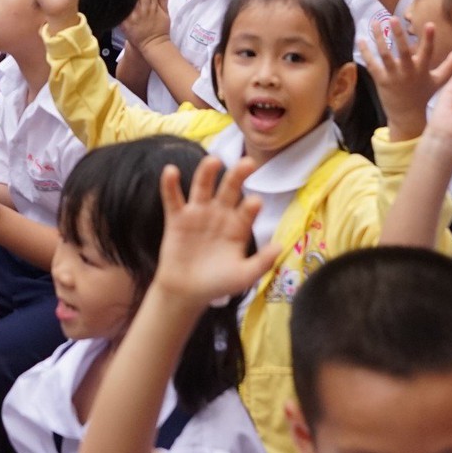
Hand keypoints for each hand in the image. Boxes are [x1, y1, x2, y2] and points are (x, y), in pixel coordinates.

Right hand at [148, 156, 280, 308]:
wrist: (187, 292)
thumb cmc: (218, 283)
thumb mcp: (243, 276)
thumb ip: (262, 262)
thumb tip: (280, 246)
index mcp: (238, 225)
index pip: (247, 210)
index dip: (251, 205)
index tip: (255, 202)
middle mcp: (220, 214)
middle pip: (229, 189)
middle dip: (237, 176)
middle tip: (248, 162)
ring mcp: (198, 213)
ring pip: (203, 187)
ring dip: (207, 173)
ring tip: (213, 160)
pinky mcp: (177, 218)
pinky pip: (173, 198)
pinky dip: (170, 184)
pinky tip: (170, 171)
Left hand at [362, 18, 451, 142]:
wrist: (407, 115)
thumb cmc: (423, 95)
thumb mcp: (438, 80)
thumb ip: (450, 65)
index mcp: (422, 70)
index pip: (427, 52)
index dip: (429, 39)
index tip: (429, 24)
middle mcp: (408, 72)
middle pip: (403, 52)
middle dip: (398, 35)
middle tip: (393, 18)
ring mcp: (393, 76)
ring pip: (384, 55)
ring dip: (379, 38)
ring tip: (375, 22)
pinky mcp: (381, 80)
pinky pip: (372, 64)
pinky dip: (366, 52)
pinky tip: (360, 39)